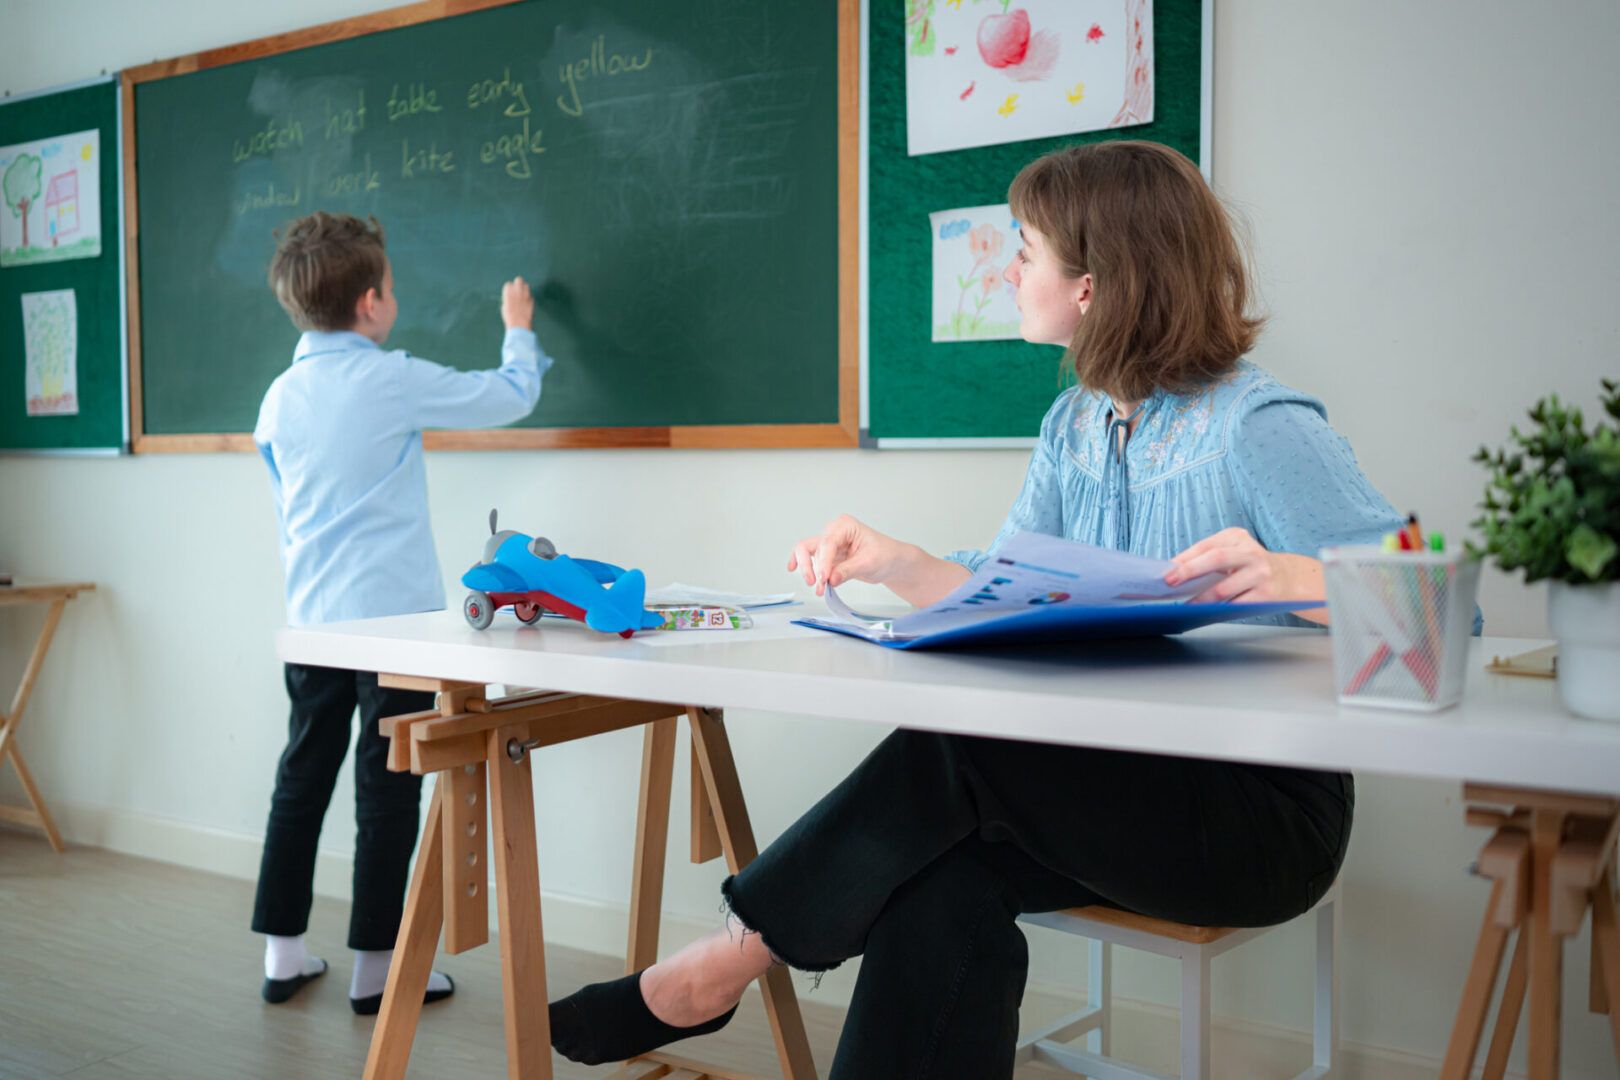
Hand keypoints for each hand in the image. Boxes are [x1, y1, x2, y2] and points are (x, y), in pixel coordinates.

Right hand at [501, 277, 533, 329]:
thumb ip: (508, 299)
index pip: (508, 284)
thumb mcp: (505, 306)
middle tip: (518, 290)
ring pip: (526, 285)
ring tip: (523, 296)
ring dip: (524, 289)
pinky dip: (528, 298)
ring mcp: (525, 293)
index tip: (510, 293)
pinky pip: (530, 295)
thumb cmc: (509, 316)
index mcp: (508, 291)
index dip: (509, 288)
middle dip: (518, 283)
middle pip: (518, 279)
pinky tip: (526, 304)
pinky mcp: (531, 298)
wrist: (518, 322)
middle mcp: (517, 289)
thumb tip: (510, 297)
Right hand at [787, 514, 910, 596]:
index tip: (823, 579)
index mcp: (846, 525)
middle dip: (812, 568)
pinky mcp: (828, 555)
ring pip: (807, 552)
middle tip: (817, 585)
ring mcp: (830, 543)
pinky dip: (801, 563)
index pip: (828, 543)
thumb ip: (848, 570)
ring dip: (808, 570)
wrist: (891, 562)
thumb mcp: (869, 563)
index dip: (823, 562)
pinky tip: (792, 568)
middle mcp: (835, 531)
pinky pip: (809, 558)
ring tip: (816, 587)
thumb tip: (831, 579)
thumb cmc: (885, 555)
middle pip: (812, 547)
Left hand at [1165, 527, 1326, 617]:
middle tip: (1171, 582)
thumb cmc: (1249, 565)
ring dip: (1201, 599)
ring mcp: (1260, 573)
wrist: (1288, 577)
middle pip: (1216, 559)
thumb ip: (1207, 558)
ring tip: (1185, 605)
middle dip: (1190, 570)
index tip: (1168, 570)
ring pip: (1223, 588)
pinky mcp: (1265, 594)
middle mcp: (1250, 552)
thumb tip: (1175, 572)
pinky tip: (1206, 612)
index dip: (1185, 558)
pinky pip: (1235, 604)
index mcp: (1237, 537)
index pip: (1207, 546)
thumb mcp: (1233, 552)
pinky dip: (1218, 609)